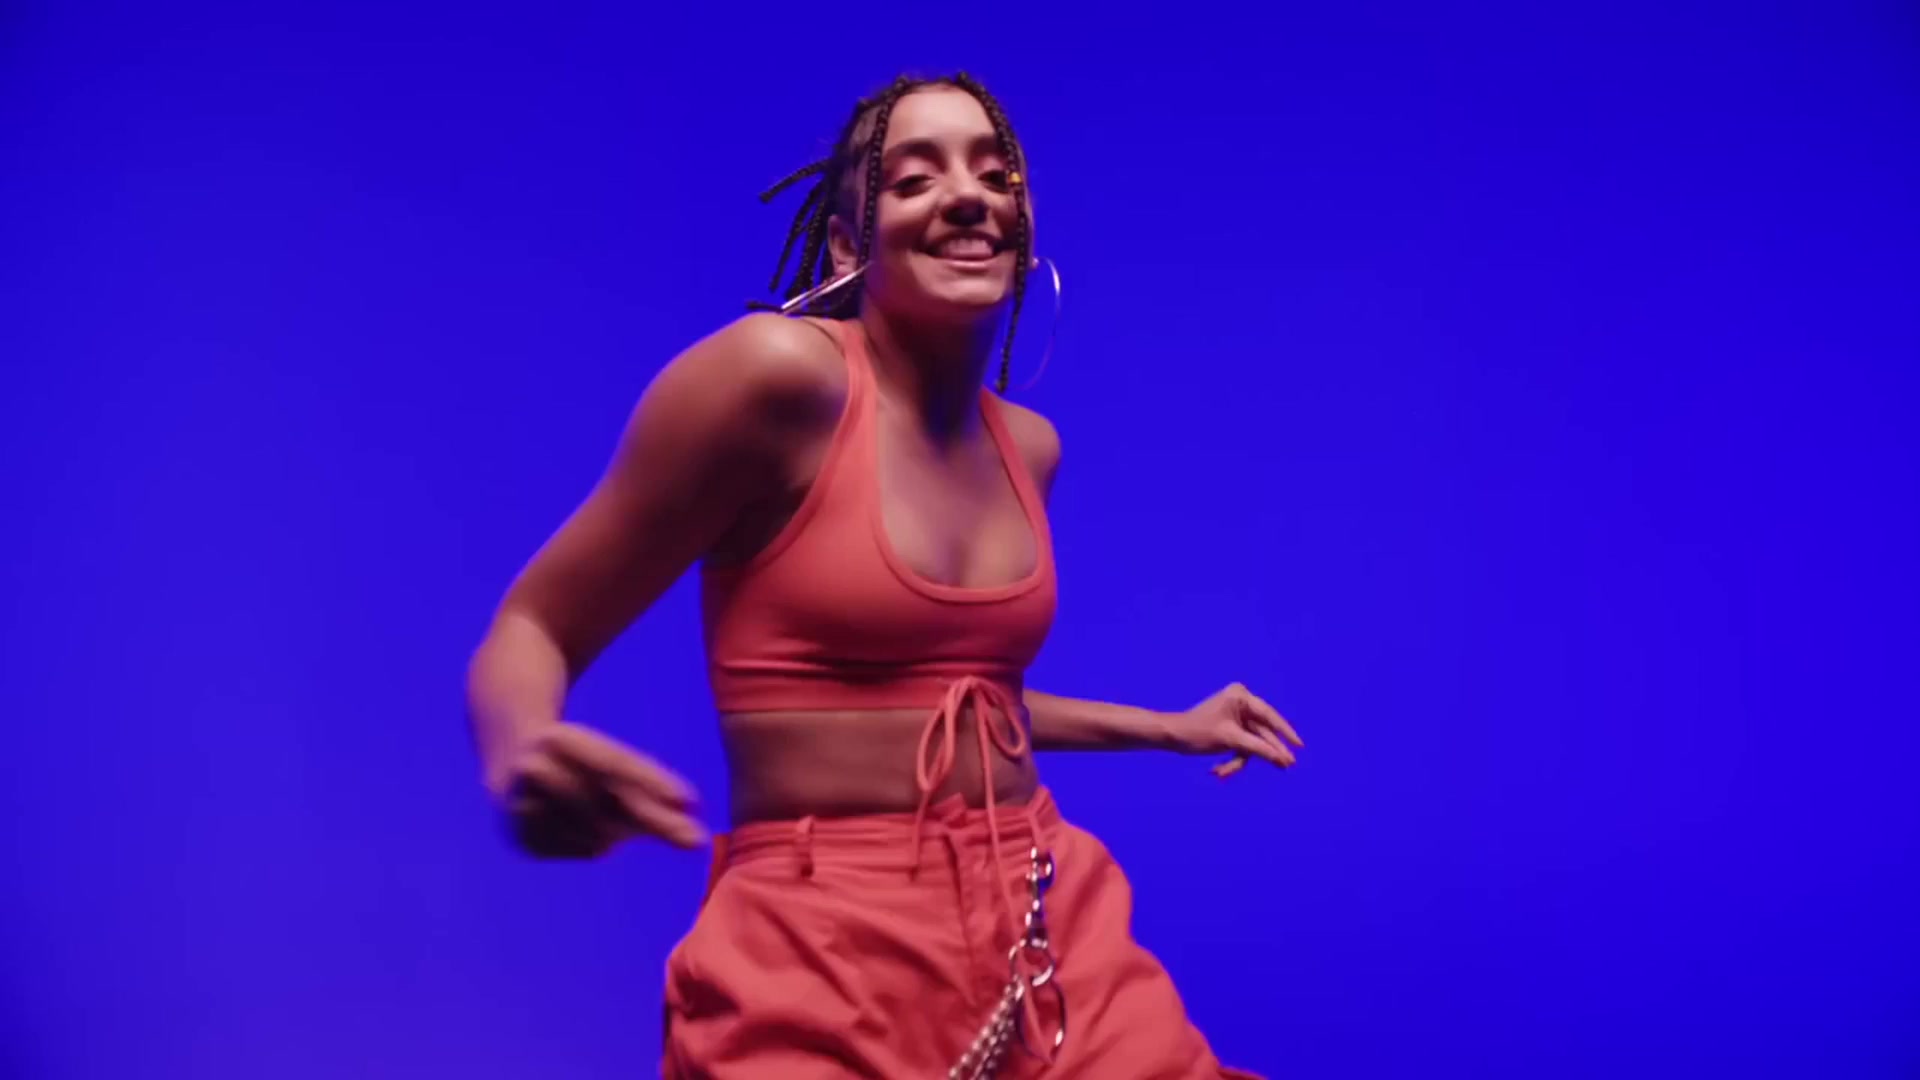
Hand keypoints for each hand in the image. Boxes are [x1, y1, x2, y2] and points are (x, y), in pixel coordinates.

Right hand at [488, 722, 706, 857]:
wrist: (507, 751)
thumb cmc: (575, 753)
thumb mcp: (603, 754)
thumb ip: (647, 783)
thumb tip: (692, 813)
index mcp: (557, 740)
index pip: (614, 762)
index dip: (653, 781)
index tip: (692, 801)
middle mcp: (534, 771)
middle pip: (607, 802)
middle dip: (654, 820)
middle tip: (696, 839)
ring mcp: (522, 808)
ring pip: (596, 833)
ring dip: (621, 831)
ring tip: (621, 820)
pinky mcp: (521, 840)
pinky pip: (580, 850)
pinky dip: (597, 844)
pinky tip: (592, 830)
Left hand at [1169, 683, 1303, 777]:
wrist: (1172, 736)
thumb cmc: (1199, 732)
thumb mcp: (1232, 741)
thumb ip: (1259, 749)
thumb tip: (1283, 759)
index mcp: (1240, 696)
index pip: (1269, 716)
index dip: (1286, 732)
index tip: (1300, 745)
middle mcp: (1240, 703)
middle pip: (1261, 732)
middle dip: (1264, 752)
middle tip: (1286, 766)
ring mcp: (1235, 716)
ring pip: (1250, 743)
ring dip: (1237, 761)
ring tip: (1222, 773)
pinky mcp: (1230, 728)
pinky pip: (1240, 746)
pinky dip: (1231, 760)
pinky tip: (1217, 771)